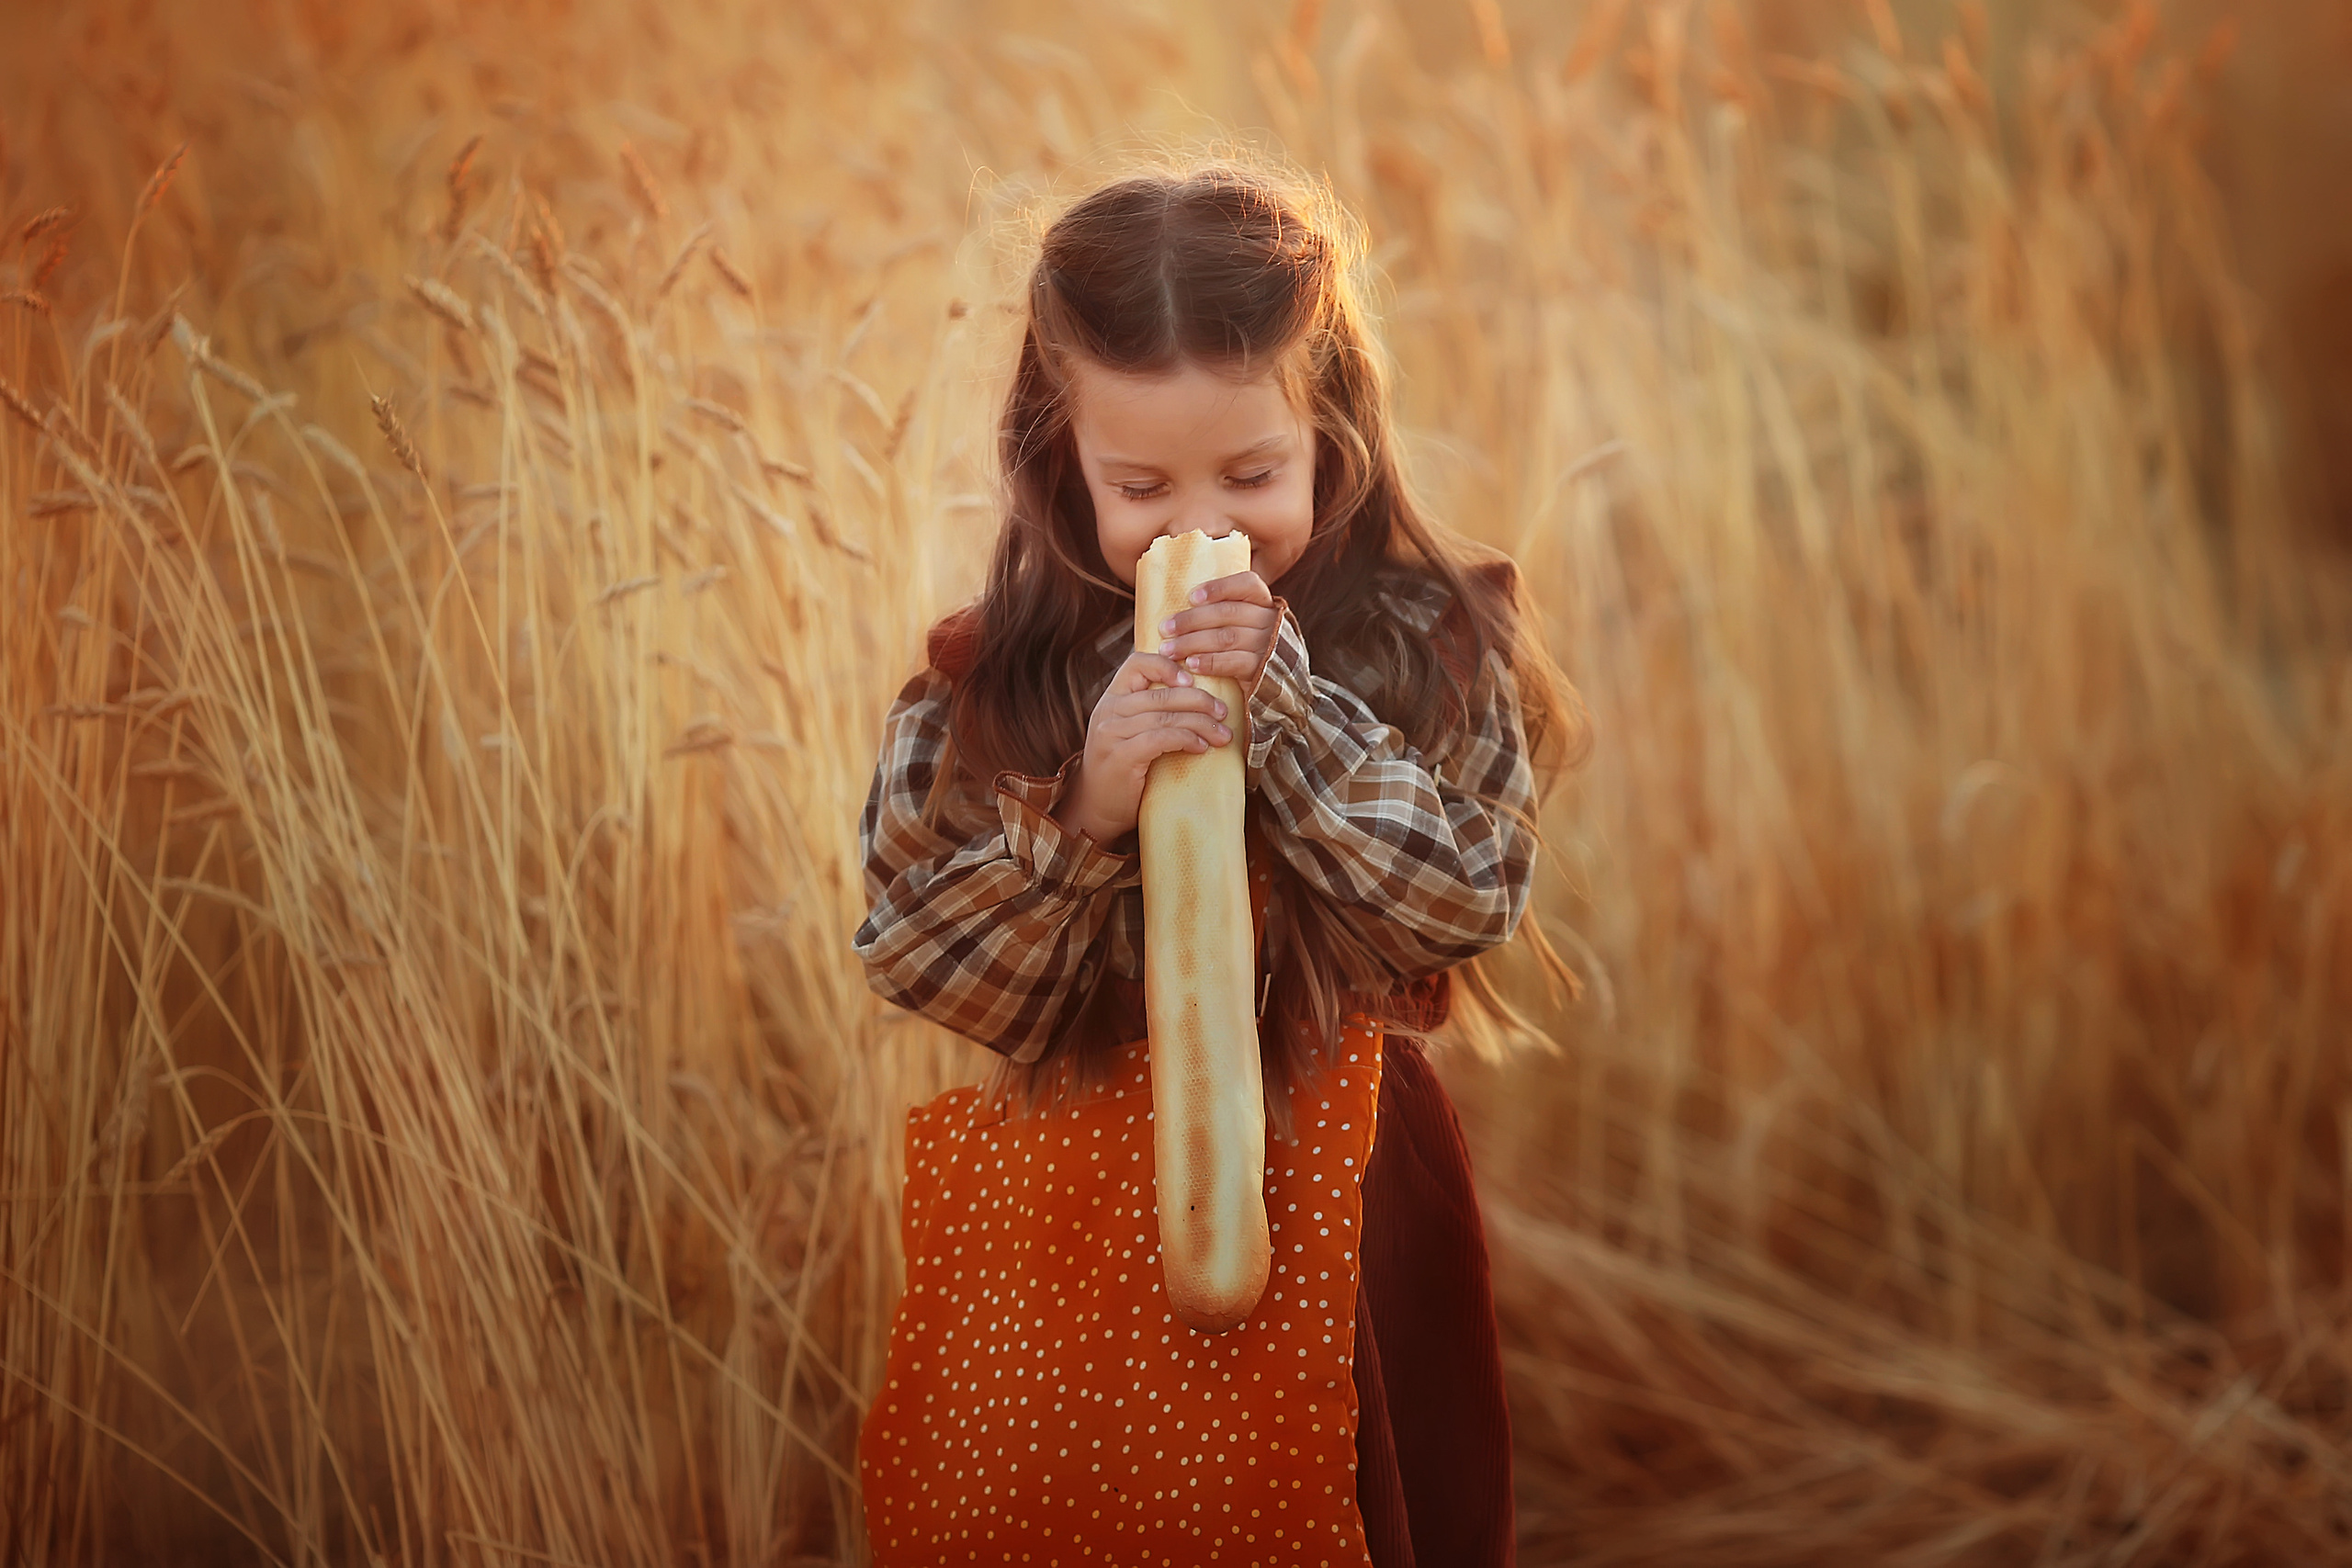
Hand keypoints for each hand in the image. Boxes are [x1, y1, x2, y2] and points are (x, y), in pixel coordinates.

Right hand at [1051, 650, 1230, 847]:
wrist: (1095, 810)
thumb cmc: (1122, 771)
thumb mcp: (1130, 733)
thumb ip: (1151, 712)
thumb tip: (1199, 698)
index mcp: (1112, 699)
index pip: (1137, 663)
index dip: (1167, 666)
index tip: (1192, 680)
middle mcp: (1108, 711)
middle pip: (1161, 693)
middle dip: (1199, 700)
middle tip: (1223, 712)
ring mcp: (1111, 734)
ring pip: (1165, 716)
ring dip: (1200, 723)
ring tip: (1222, 735)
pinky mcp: (1120, 757)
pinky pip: (1160, 739)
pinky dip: (1186, 739)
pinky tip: (1201, 747)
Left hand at [1154, 570, 1276, 684]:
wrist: (1273, 683)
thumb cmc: (1245, 647)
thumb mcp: (1241, 624)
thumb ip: (1221, 610)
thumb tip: (1176, 600)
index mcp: (1263, 602)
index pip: (1247, 584)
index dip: (1219, 587)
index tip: (1192, 597)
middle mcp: (1269, 620)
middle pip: (1228, 612)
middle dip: (1192, 620)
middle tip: (1165, 628)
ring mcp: (1269, 645)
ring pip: (1227, 637)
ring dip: (1193, 643)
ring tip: (1169, 649)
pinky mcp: (1264, 670)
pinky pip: (1235, 662)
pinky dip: (1210, 662)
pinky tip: (1191, 664)